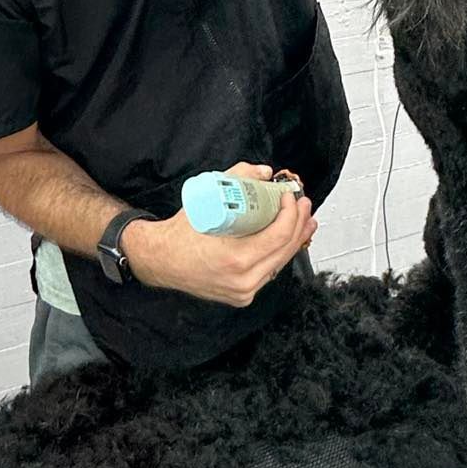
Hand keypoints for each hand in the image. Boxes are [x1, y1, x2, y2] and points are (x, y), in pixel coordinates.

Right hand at [125, 162, 316, 305]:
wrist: (161, 260)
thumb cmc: (181, 233)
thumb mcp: (207, 198)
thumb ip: (238, 179)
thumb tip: (263, 172)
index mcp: (235, 259)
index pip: (279, 236)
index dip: (291, 214)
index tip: (289, 196)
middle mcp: (243, 281)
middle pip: (285, 250)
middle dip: (299, 223)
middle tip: (303, 204)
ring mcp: (243, 291)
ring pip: (280, 263)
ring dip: (294, 239)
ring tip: (305, 222)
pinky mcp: (242, 295)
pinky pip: (268, 272)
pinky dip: (279, 254)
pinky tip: (286, 241)